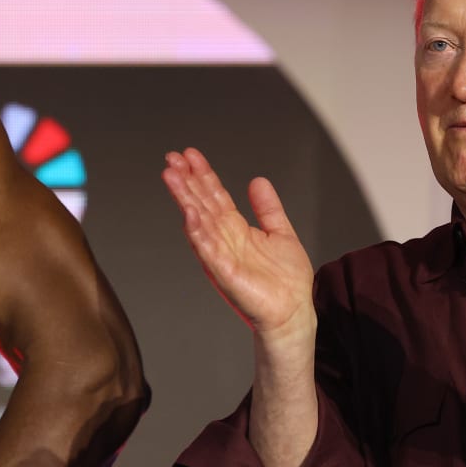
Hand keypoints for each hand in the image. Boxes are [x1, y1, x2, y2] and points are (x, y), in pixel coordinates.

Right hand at [163, 148, 315, 341]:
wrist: (294, 311)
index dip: (202, 175)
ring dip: (184, 199)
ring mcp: (221, 256)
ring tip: (172, 177)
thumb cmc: (286, 281)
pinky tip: (189, 214)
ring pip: (198, 222)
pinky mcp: (225, 273)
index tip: (190, 155)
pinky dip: (197, 232)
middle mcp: (224, 239)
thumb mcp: (281, 232)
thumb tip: (258, 181)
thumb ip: (268, 208)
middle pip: (201, 204)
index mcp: (236, 229)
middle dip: (185, 181)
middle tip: (171, 159)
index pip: (214, 196)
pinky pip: (208, 250)